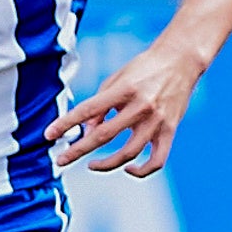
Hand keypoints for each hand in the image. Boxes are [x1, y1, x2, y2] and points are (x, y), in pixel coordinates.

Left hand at [46, 37, 202, 175]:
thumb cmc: (145, 68)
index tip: (50, 135)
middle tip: (61, 160)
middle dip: (78, 151)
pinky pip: (157, 160)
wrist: (181, 61)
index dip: (66, 124)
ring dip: (106, 164)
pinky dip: (142, 170)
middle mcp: (141, 106)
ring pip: (128, 153)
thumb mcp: (118, 79)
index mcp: (124, 90)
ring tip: (92, 165)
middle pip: (103, 135)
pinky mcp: (170, 131)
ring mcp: (157, 121)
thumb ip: (101, 105)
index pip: (88, 110)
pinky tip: (128, 169)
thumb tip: (88, 132)